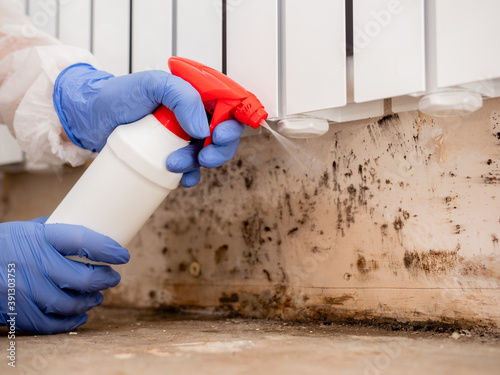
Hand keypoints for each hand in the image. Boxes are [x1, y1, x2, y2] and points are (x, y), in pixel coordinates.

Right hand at [0, 218, 128, 333]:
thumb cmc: (2, 244)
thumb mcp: (26, 229)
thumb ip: (55, 232)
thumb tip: (86, 230)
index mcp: (39, 238)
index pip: (82, 241)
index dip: (107, 249)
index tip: (122, 255)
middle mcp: (33, 265)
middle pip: (82, 278)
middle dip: (104, 280)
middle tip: (113, 278)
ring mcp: (24, 291)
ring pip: (70, 304)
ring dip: (90, 301)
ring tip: (98, 296)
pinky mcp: (17, 312)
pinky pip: (51, 324)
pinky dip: (70, 322)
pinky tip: (81, 315)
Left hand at [53, 63, 244, 186]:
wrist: (92, 117)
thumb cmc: (119, 95)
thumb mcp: (153, 84)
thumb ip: (183, 97)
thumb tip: (203, 129)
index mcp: (196, 94)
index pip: (228, 108)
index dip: (232, 125)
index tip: (218, 135)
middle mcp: (194, 115)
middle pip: (223, 136)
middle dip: (218, 150)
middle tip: (203, 156)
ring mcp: (183, 137)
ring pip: (207, 155)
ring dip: (198, 164)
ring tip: (173, 164)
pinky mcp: (171, 154)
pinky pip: (191, 170)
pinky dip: (190, 177)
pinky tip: (180, 180)